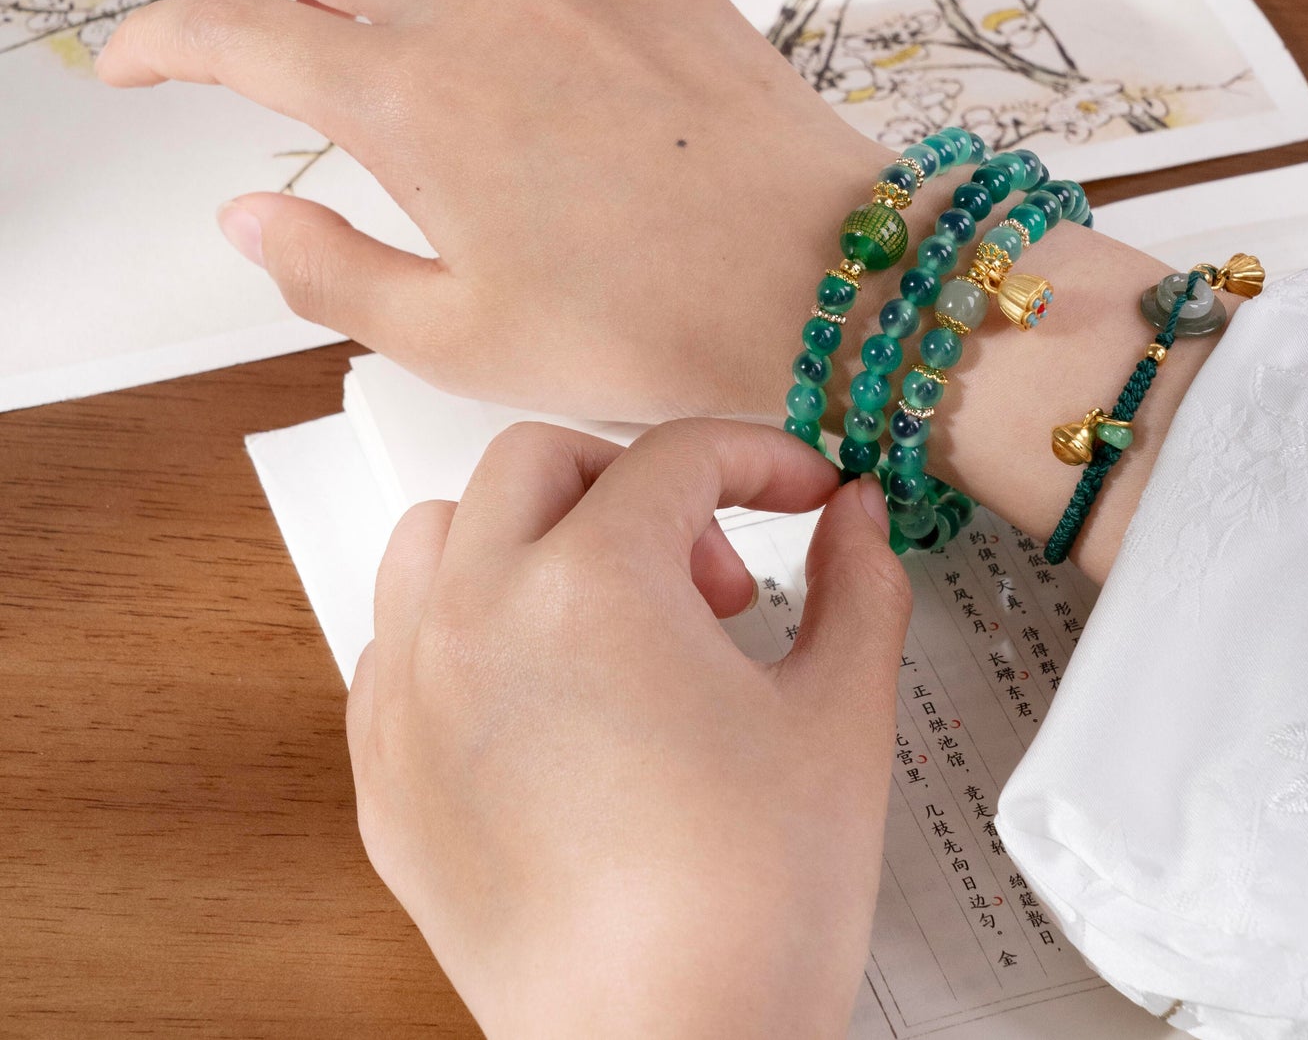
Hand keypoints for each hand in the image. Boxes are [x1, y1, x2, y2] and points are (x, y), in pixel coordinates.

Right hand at [95, 0, 885, 419]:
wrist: (815, 284)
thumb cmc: (646, 327)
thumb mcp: (458, 340)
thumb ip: (328, 271)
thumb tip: (246, 210)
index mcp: (408, 99)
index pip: (234, 32)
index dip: (157, 41)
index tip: (133, 64)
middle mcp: (473, 1)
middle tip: (221, 11)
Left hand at [346, 418, 909, 1038]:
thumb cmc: (748, 913)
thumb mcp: (839, 718)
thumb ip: (860, 585)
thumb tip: (854, 516)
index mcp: (593, 586)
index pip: (676, 456)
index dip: (759, 458)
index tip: (799, 493)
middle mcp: (480, 617)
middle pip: (539, 461)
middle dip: (637, 483)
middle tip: (706, 571)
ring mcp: (413, 693)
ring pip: (440, 533)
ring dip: (528, 535)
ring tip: (608, 610)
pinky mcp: (384, 771)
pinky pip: (397, 639)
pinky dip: (464, 624)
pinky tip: (539, 686)